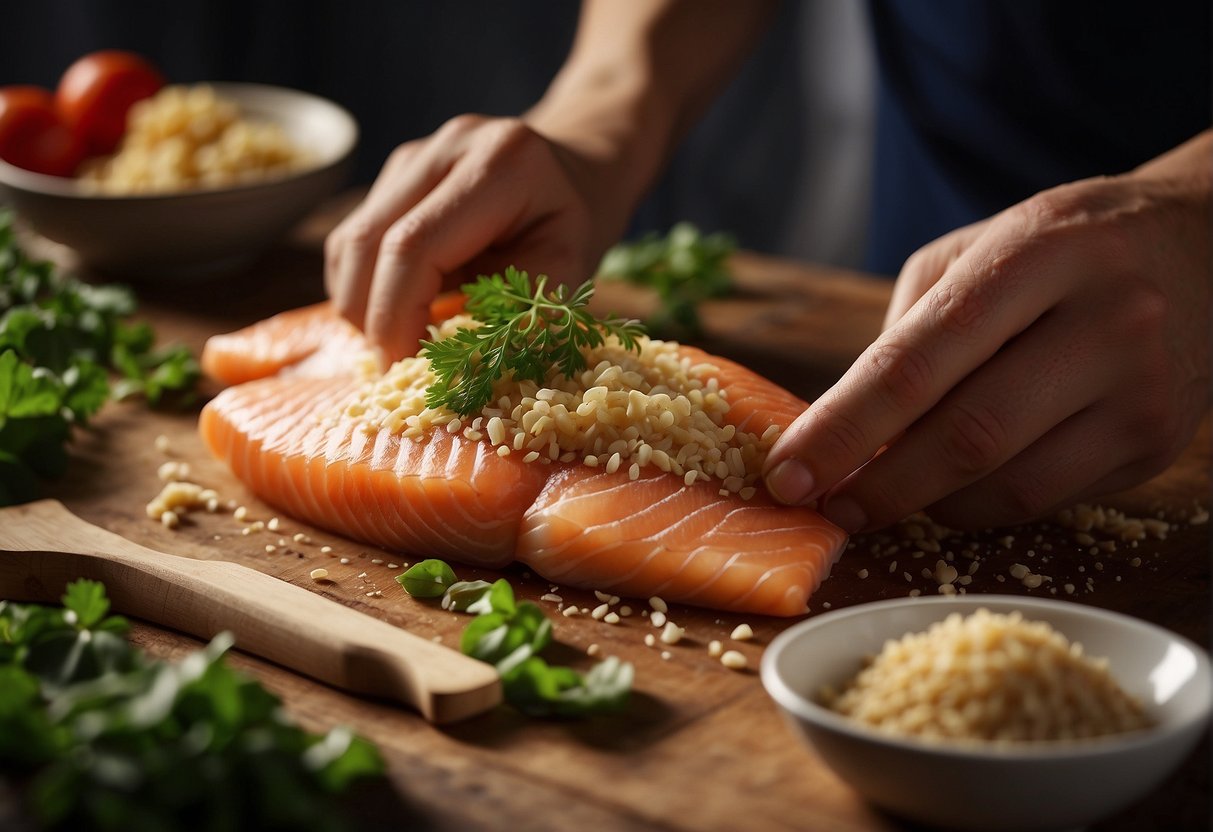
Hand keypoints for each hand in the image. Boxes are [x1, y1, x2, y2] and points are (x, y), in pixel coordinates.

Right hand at [325, 115, 607, 361]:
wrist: (575, 173)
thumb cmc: (572, 231)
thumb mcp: (564, 277)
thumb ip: (508, 314)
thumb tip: (442, 364)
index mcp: (499, 166)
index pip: (413, 246)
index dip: (395, 315)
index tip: (399, 369)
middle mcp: (446, 148)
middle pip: (366, 242)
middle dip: (370, 317)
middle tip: (393, 368)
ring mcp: (413, 155)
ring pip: (349, 242)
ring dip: (361, 304)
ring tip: (400, 338)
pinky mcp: (394, 173)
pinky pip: (353, 240)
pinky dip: (364, 286)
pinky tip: (400, 308)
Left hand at [763, 134, 1210, 530]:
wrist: (1205, 249)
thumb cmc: (1062, 248)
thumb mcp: (975, 251)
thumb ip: (906, 334)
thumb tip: (842, 431)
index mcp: (1037, 255)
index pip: (920, 360)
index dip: (844, 426)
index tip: (788, 471)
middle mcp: (1104, 322)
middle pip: (967, 436)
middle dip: (878, 485)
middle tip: (823, 506)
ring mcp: (1140, 392)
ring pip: (1007, 487)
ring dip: (925, 505)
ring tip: (878, 496)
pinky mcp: (1155, 446)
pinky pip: (1045, 501)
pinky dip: (979, 505)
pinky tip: (948, 489)